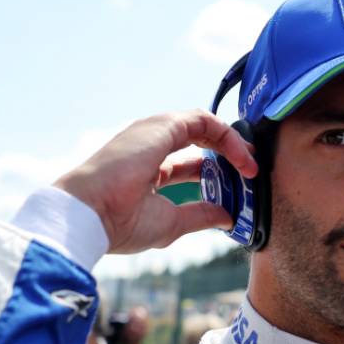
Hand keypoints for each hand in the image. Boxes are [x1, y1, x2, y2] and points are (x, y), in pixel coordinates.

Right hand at [55, 110, 257, 253]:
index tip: (237, 187)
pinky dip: (228, 136)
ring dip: (233, 145)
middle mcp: (151, 146)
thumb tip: (226, 217)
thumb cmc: (119, 222)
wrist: (91, 214)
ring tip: (252, 165)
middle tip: (252, 172)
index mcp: (148, 169)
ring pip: (204, 127)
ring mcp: (155, 133)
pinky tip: (242, 158)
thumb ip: (200, 216)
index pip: (188, 164)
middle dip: (229, 155)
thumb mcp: (172, 222)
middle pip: (199, 142)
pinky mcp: (163, 125)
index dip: (215, 173)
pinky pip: (205, 121)